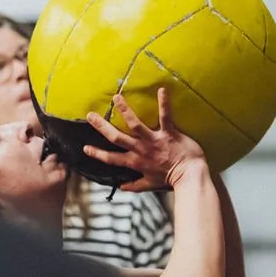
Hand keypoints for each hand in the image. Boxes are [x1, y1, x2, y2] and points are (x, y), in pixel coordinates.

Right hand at [84, 88, 206, 191]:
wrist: (190, 177)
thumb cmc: (171, 180)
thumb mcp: (150, 185)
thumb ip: (135, 185)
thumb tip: (121, 187)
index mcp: (135, 162)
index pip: (111, 159)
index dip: (97, 154)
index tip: (85, 148)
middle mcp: (141, 150)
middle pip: (117, 137)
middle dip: (102, 126)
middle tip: (90, 115)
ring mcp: (154, 141)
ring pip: (135, 124)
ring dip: (125, 110)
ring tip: (116, 98)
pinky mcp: (169, 134)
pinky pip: (165, 117)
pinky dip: (164, 103)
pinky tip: (162, 89)